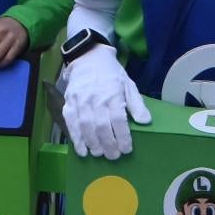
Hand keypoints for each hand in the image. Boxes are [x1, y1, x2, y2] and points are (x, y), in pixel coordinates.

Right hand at [61, 44, 144, 158]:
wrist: (88, 57)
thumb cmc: (111, 74)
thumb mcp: (128, 84)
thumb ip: (136, 104)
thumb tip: (145, 121)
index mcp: (113, 94)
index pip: (119, 120)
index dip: (123, 137)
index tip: (126, 149)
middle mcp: (96, 98)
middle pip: (102, 127)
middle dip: (108, 145)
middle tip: (114, 156)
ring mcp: (80, 101)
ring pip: (86, 127)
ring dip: (93, 144)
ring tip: (99, 154)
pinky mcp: (69, 103)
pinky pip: (71, 123)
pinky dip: (76, 138)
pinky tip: (82, 150)